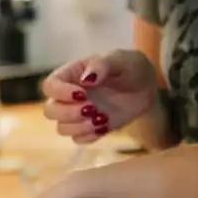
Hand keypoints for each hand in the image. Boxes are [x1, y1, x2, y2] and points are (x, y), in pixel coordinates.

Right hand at [42, 50, 158, 143]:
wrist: (147, 87)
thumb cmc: (130, 67)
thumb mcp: (120, 58)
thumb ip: (102, 65)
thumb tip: (85, 78)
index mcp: (71, 75)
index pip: (50, 86)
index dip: (60, 93)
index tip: (82, 94)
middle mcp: (69, 96)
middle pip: (50, 111)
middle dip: (68, 113)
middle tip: (92, 108)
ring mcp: (78, 114)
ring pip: (62, 128)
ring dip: (80, 126)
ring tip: (102, 118)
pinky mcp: (89, 129)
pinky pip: (79, 139)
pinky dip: (90, 135)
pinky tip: (105, 125)